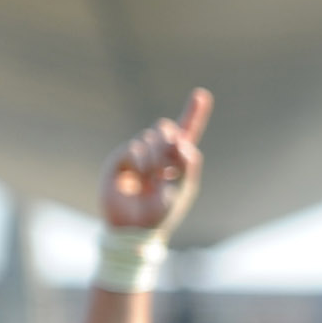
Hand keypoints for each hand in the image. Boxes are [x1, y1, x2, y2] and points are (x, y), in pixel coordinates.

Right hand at [100, 89, 209, 233]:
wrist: (134, 228)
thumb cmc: (162, 212)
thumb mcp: (183, 190)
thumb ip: (188, 166)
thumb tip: (185, 142)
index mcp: (177, 160)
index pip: (187, 132)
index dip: (194, 113)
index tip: (201, 94)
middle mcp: (157, 153)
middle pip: (166, 129)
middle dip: (170, 145)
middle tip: (168, 169)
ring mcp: (138, 155)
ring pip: (151, 137)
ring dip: (156, 158)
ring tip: (153, 179)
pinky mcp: (120, 159)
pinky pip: (135, 147)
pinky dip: (141, 162)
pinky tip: (140, 178)